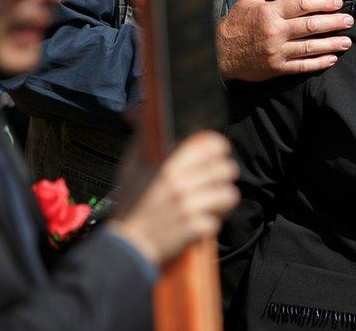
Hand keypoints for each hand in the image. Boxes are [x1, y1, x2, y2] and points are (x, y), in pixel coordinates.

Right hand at [109, 131, 239, 265]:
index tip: (219, 153)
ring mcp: (188, 207)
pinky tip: (199, 222)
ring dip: (222, 199)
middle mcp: (179, 184)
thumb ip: (143, 137)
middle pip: (226, 169)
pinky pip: (218, 221)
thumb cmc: (130, 204)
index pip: (209, 145)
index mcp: (166, 165)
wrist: (125, 246)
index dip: (219, 148)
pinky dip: (211, 223)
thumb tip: (143, 109)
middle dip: (224, 175)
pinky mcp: (193, 229)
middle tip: (216, 181)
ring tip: (211, 202)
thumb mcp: (130, 166)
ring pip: (229, 194)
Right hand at [216, 0, 353, 81]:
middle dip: (333, 23)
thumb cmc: (237, 22)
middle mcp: (275, 31)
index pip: (302, 4)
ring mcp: (277, 51)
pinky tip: (332, 59)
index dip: (323, 3)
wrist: (220, 53)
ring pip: (310, 47)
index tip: (338, 3)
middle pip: (310, 25)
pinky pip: (301, 66)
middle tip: (349, 20)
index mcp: (270, 12)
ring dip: (331, 44)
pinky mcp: (277, 67)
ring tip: (347, 41)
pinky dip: (318, 63)